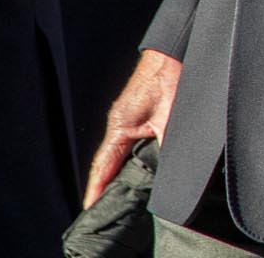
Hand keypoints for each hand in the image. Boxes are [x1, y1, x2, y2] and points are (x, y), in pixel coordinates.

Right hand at [84, 50, 179, 207]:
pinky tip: (136, 167)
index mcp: (120, 127)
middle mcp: (120, 125)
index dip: (96, 189)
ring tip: (115, 197)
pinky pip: (129, 143)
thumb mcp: (169, 116)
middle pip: (108, 164)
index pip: (103, 167)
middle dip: (105, 186)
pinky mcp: (140, 115)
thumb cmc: (168, 76)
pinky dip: (129, 158)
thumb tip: (164, 169)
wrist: (174, 52)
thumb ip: (164, 143)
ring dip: (117, 173)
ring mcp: (128, 120)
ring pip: (119, 154)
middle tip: (102, 211)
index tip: (89, 209)